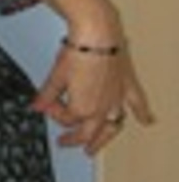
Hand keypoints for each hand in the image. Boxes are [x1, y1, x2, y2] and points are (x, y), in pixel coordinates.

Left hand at [32, 39, 153, 154]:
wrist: (98, 34)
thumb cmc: (78, 52)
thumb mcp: (56, 76)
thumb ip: (46, 95)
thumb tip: (36, 106)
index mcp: (82, 108)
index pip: (65, 118)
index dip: (53, 112)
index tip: (46, 104)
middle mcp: (102, 108)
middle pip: (87, 132)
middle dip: (74, 139)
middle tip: (65, 143)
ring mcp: (117, 98)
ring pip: (112, 126)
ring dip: (103, 139)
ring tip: (95, 148)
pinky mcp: (127, 85)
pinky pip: (137, 103)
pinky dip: (143, 113)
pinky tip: (145, 121)